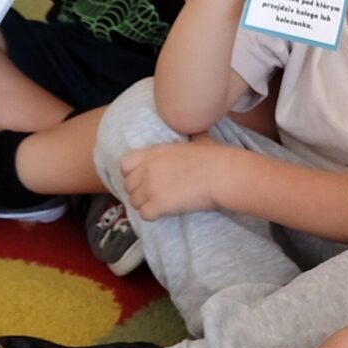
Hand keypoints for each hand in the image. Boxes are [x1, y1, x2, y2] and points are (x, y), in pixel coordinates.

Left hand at [119, 140, 236, 221]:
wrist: (223, 175)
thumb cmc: (216, 158)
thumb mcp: (199, 140)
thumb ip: (191, 136)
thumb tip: (198, 131)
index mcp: (154, 152)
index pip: (125, 164)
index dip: (132, 174)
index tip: (144, 179)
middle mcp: (148, 169)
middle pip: (128, 186)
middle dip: (139, 192)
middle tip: (154, 196)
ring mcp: (151, 187)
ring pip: (134, 202)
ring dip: (146, 205)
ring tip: (161, 205)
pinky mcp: (158, 204)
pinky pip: (145, 215)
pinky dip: (153, 216)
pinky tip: (165, 212)